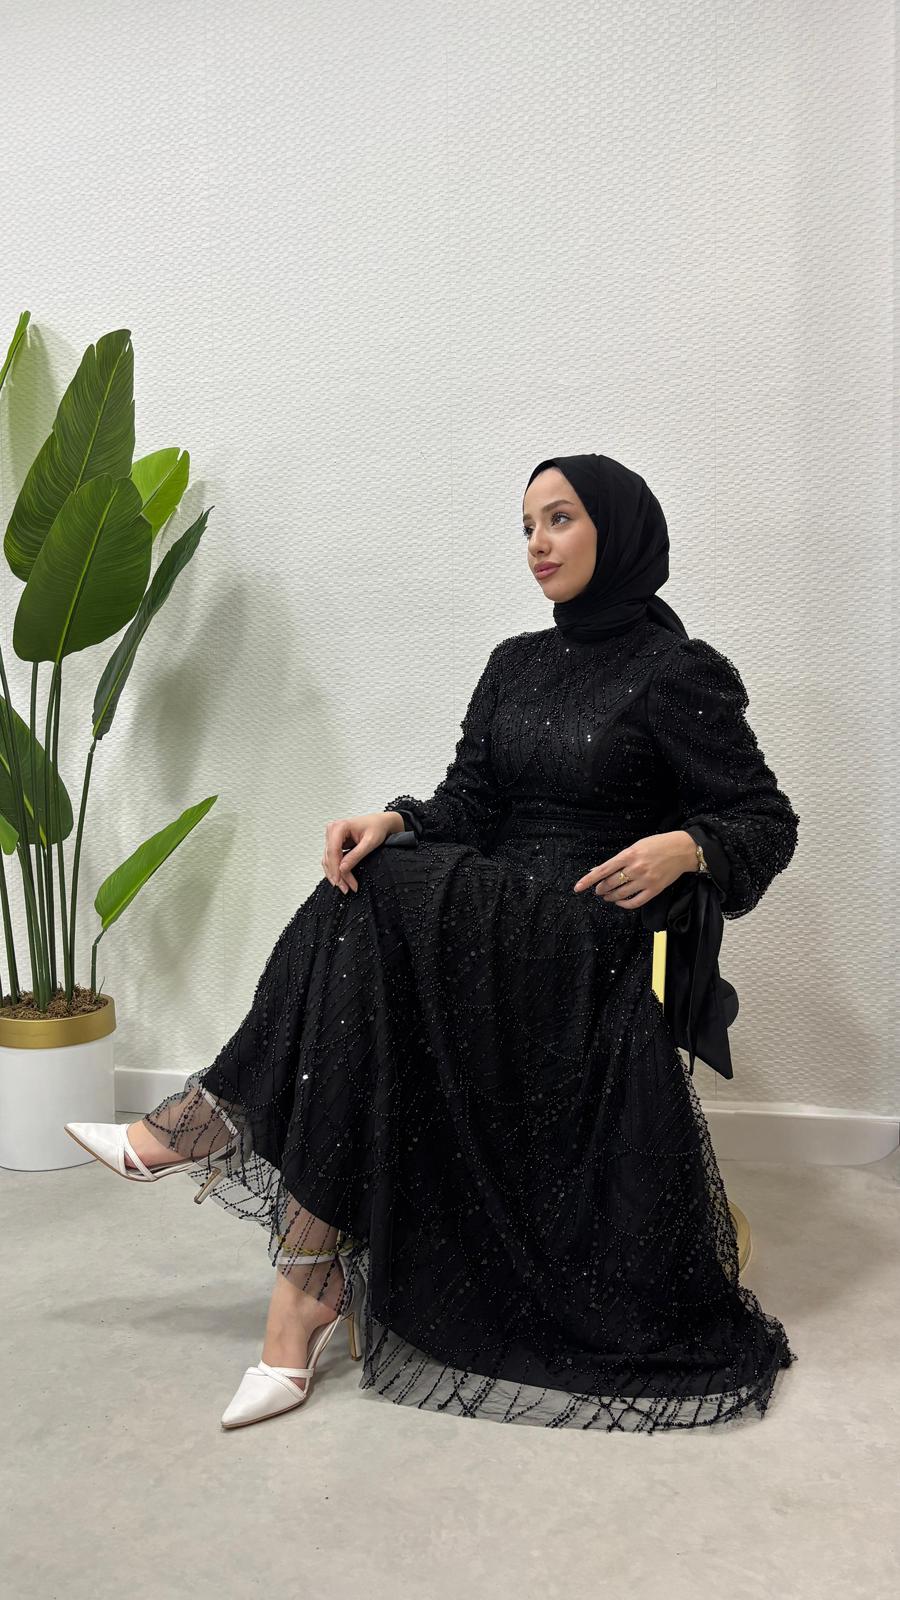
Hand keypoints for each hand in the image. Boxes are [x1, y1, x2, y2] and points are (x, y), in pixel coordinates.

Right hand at [322, 813, 396, 893]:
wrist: (381, 822)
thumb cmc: (377, 827)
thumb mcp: (370, 842)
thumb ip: (356, 855)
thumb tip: (342, 868)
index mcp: (339, 827)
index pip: (333, 851)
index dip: (335, 869)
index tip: (340, 881)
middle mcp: (332, 831)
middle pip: (329, 857)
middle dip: (337, 875)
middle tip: (345, 888)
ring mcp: (332, 837)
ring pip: (328, 860)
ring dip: (336, 875)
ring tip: (345, 886)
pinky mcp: (335, 843)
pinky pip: (332, 859)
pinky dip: (336, 870)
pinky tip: (342, 879)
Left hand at [573, 830, 696, 910]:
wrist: (682, 850)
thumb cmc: (658, 845)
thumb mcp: (636, 846)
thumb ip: (619, 859)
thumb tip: (599, 869)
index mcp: (629, 855)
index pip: (603, 870)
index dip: (588, 880)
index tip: (578, 887)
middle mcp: (635, 868)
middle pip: (610, 884)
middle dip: (600, 889)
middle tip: (598, 890)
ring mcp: (645, 880)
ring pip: (620, 894)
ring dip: (610, 897)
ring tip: (607, 896)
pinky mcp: (654, 890)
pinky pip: (635, 902)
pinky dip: (624, 904)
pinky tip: (620, 902)